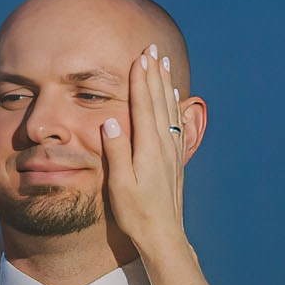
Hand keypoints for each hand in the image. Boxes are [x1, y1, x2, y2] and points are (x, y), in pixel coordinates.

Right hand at [98, 42, 189, 258]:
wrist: (164, 235)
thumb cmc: (136, 213)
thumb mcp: (119, 185)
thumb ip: (116, 151)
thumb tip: (109, 121)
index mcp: (148, 148)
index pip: (143, 105)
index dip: (140, 80)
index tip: (139, 57)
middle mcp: (163, 145)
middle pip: (158, 101)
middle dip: (154, 73)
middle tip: (152, 49)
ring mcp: (172, 151)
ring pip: (168, 109)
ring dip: (164, 84)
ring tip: (162, 63)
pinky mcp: (175, 159)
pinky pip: (175, 123)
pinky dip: (173, 105)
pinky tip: (174, 97)